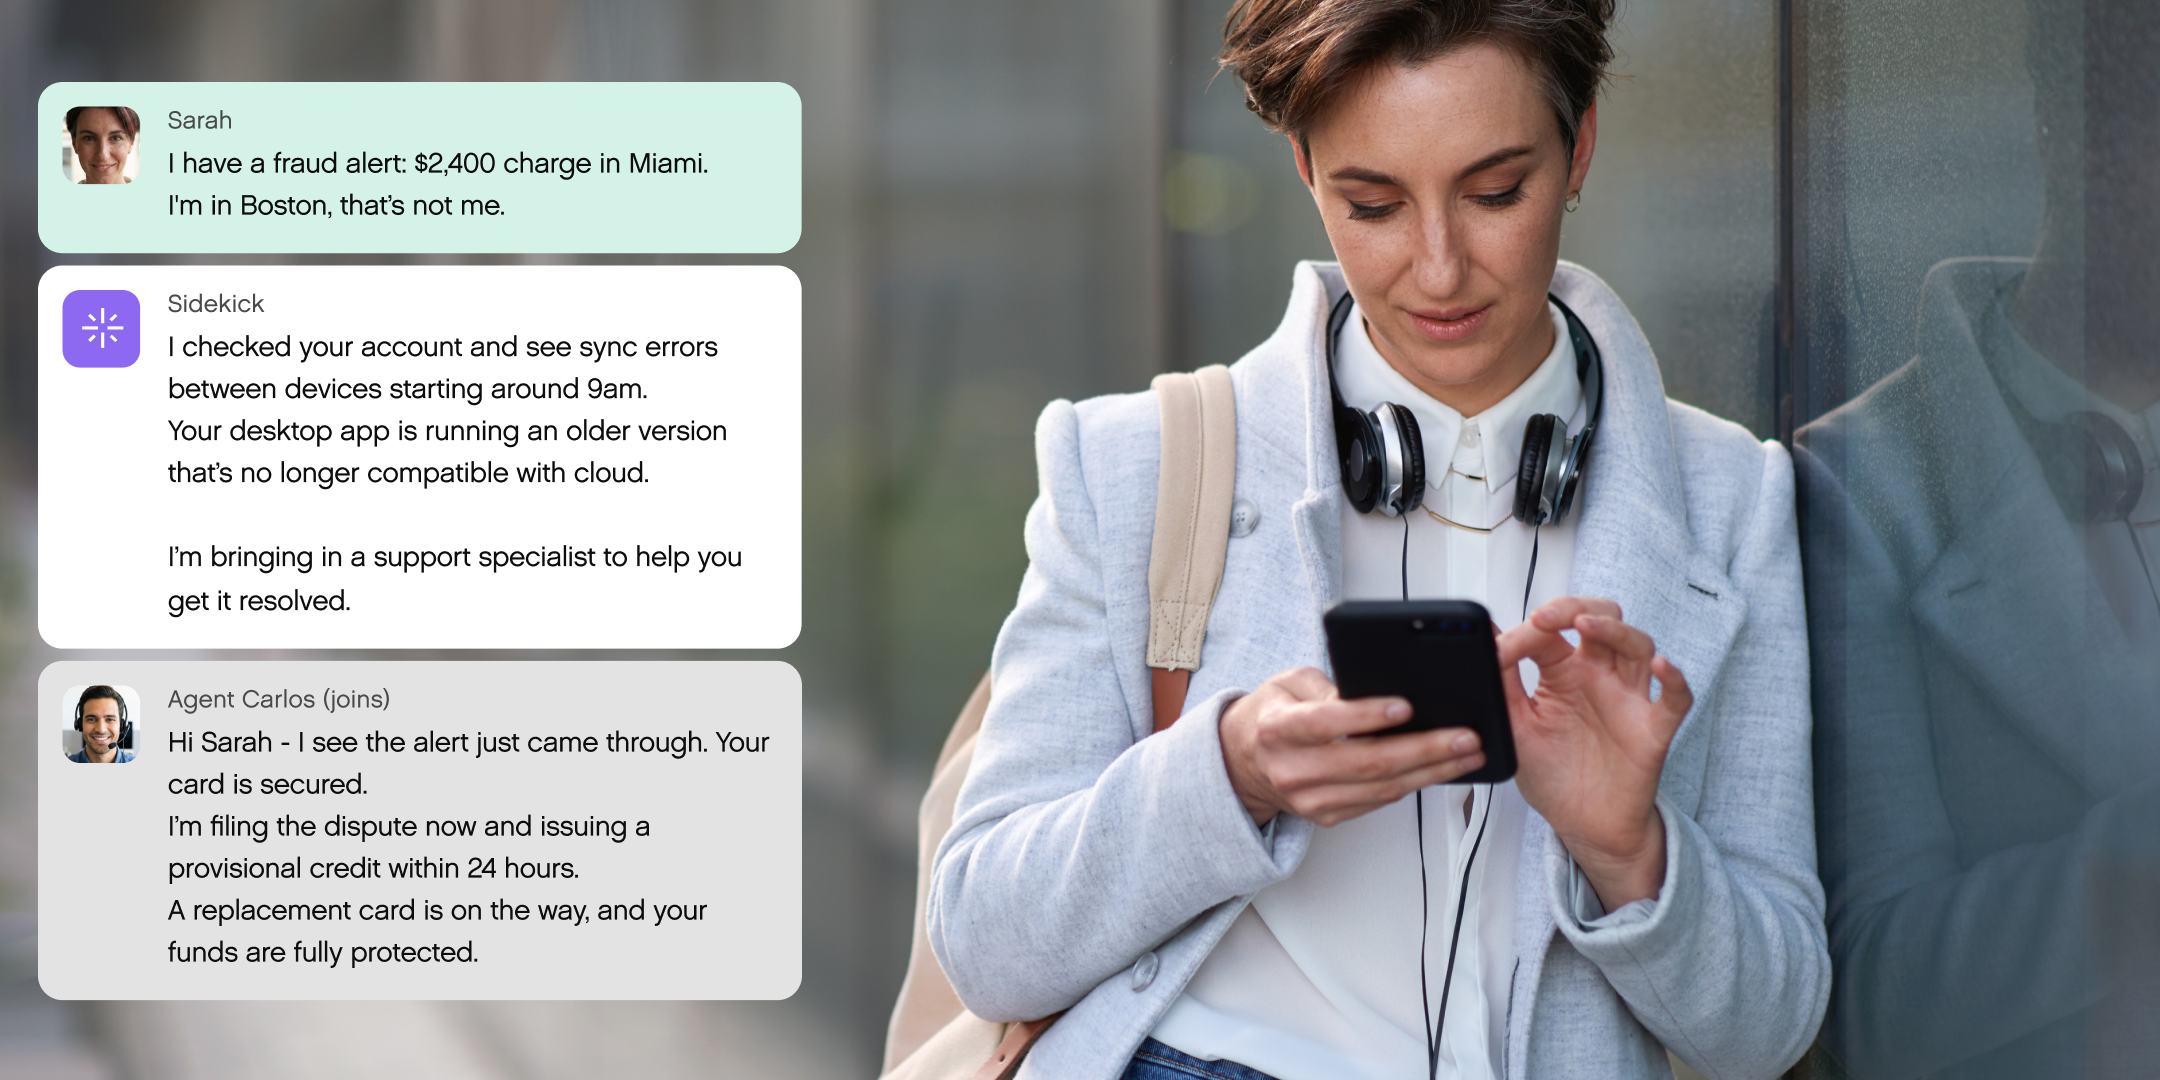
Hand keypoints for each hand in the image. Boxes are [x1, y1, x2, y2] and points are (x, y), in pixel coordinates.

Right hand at [1219, 666, 1487, 826]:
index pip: (1325, 722)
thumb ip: (1327, 684)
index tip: (1406, 707)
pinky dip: (1414, 785)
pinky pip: (1378, 803)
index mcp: (1278, 728)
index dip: (1366, 716)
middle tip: (1463, 736)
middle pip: (1366, 763)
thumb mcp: (1289, 682)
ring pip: (1381, 789)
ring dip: (1431, 772)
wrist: (1245, 762)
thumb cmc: (1274, 714)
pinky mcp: (1327, 816)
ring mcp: (1310, 799)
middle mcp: (1292, 768)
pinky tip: (1440, 770)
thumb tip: (1375, 693)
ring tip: (1467, 754)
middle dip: (1423, 749)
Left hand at [1498, 597, 1692, 909]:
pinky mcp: (1653, 729)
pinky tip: (1663, 667)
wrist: (1582, 825)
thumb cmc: (1554, 775)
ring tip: (1586, 626)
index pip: (1550, 632)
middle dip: (1575, 608)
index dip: (1526, 631)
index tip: (1500, 650)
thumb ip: (1500, 684)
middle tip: (1546, 618)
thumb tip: (1481, 642)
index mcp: (1562, 672)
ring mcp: (1628, 699)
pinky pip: (1675, 699)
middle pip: (1600, 619)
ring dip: (1614, 630)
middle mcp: (1598, 676)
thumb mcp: (1515, 727)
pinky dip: (1675, 680)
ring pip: (1637, 645)